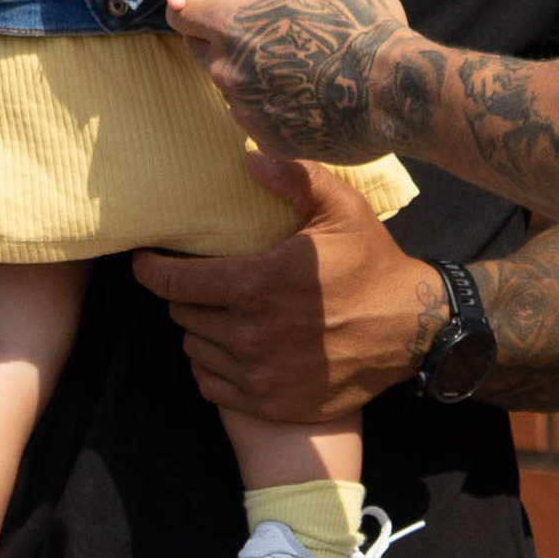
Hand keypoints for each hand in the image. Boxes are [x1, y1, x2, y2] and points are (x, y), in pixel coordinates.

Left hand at [131, 152, 440, 421]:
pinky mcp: (268, 402)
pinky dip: (212, 366)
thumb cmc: (373, 266)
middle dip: (185, 296)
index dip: (150, 269)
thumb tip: (250, 155)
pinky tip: (231, 350)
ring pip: (194, 349)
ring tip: (220, 315)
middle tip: (201, 284)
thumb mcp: (343, 211)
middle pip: (182, 315)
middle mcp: (249, 333)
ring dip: (200, 330)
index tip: (146, 260)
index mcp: (257, 284)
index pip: (173, 283)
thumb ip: (296, 179)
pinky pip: (210, 384)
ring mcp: (257, 373)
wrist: (412, 331)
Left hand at [168, 0, 423, 163]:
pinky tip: (307, 92)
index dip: (197, 1)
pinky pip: (256, 118)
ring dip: (247, 71)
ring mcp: (247, 111)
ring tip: (294, 61)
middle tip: (265, 26)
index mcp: (232, 25)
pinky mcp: (270, 140)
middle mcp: (227, 71)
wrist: (396, 92)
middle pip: (200, 50)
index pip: (181, 12)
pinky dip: (270, 104)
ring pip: (229, 85)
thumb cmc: (361, 23)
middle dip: (219, 35)